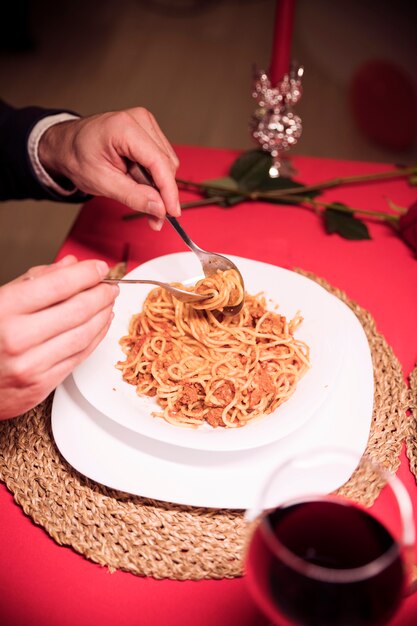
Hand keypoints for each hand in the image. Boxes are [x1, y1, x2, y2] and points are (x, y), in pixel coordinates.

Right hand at [0, 255, 118, 419]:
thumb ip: (35, 280)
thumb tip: (71, 265)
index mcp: (4, 309)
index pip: (58, 285)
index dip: (86, 274)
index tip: (100, 268)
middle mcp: (17, 338)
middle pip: (77, 310)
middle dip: (101, 294)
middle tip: (110, 286)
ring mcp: (30, 365)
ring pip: (83, 335)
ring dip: (103, 316)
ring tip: (108, 303)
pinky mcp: (40, 385)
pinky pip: (79, 357)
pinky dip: (95, 338)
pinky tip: (100, 325)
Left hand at [38, 107, 179, 229]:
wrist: (66, 144)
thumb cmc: (77, 157)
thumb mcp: (102, 182)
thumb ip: (133, 196)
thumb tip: (159, 208)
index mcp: (124, 127)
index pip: (158, 162)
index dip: (169, 191)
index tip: (173, 214)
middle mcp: (139, 120)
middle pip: (166, 163)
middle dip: (162, 193)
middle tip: (153, 217)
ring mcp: (145, 123)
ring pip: (167, 163)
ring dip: (157, 186)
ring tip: (136, 195)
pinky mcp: (147, 131)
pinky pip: (161, 159)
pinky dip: (153, 177)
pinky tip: (137, 182)